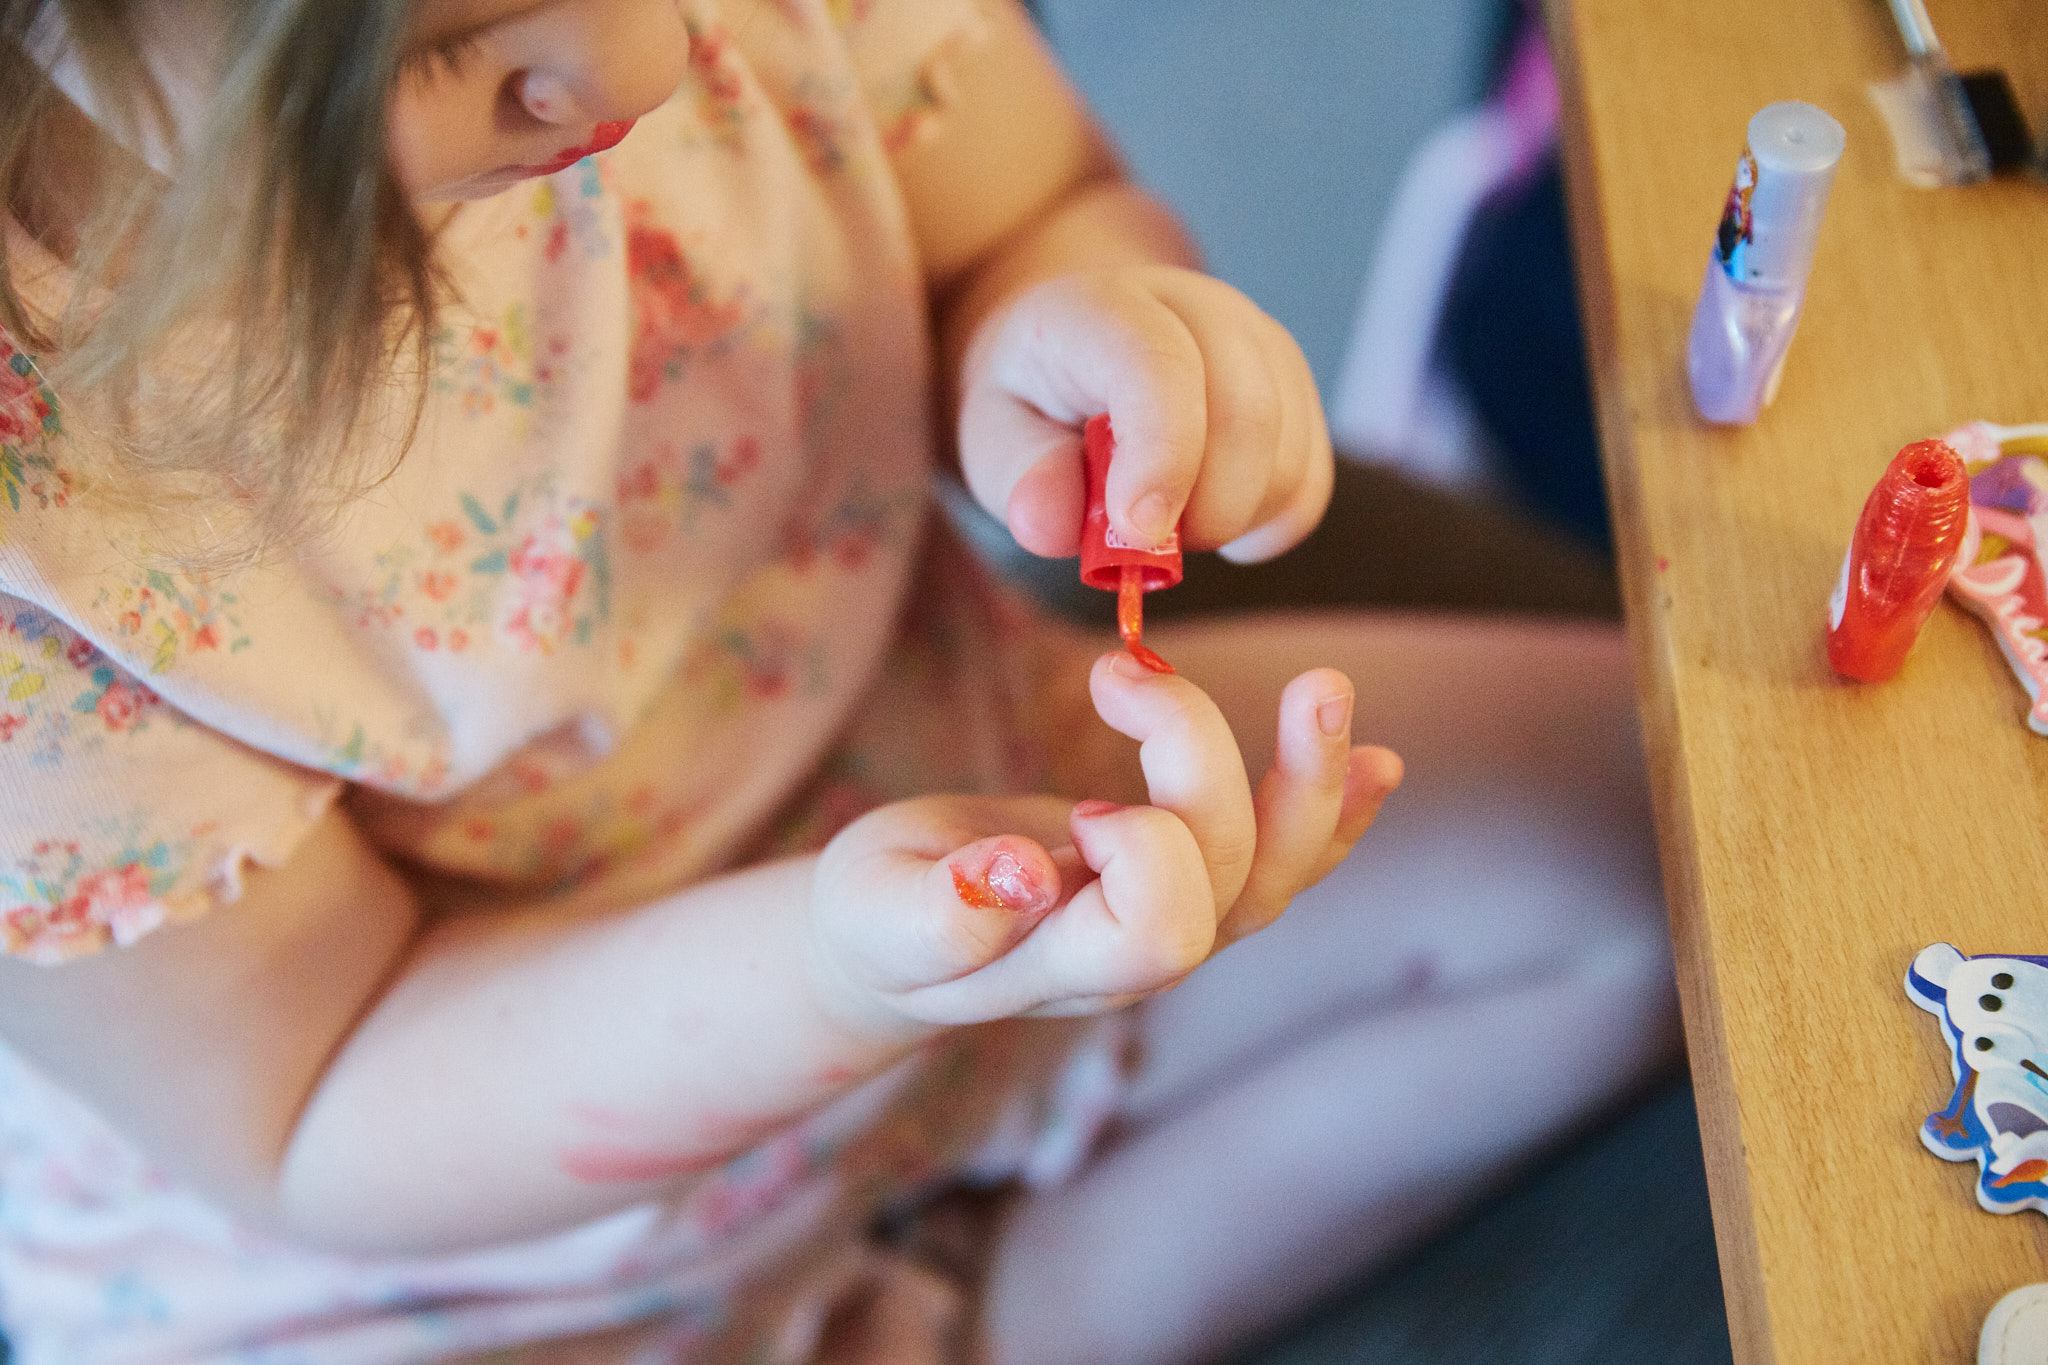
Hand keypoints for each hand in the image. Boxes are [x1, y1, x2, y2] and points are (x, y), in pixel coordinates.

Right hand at [809, 654, 1399, 1028]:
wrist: (895, 941)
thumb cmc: (880, 916)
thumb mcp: (879, 911)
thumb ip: (942, 915)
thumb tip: (1019, 873)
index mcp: (1071, 965)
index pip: (1166, 926)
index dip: (1143, 851)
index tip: (1075, 810)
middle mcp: (1143, 955)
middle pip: (1234, 876)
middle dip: (1202, 757)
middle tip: (1120, 672)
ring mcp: (1176, 922)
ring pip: (1279, 870)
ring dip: (1310, 778)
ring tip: (1323, 686)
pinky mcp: (1188, 883)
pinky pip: (1282, 861)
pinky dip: (1333, 812)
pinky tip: (1379, 765)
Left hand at [956, 265, 1333, 564]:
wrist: (1077, 352)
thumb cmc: (1033, 399)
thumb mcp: (992, 434)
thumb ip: (1018, 476)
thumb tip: (1052, 524)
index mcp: (1106, 306)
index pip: (1158, 367)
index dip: (1162, 458)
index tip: (1140, 534)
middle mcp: (1199, 307)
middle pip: (1245, 414)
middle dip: (1201, 511)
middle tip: (1144, 542)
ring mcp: (1260, 342)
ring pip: (1287, 455)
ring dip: (1231, 521)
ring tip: (1167, 518)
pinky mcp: (1296, 388)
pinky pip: (1310, 479)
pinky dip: (1267, 523)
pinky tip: (1213, 517)